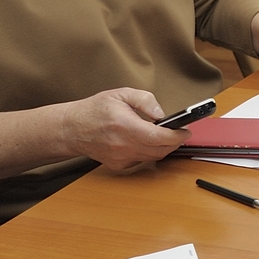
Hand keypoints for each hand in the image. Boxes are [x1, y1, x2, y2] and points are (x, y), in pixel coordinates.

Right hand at [62, 88, 188, 171]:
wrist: (73, 129)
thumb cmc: (95, 110)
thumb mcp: (121, 94)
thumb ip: (145, 100)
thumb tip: (161, 113)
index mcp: (124, 125)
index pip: (158, 137)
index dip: (176, 136)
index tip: (185, 130)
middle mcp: (122, 145)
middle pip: (159, 150)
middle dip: (175, 142)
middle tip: (181, 133)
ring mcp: (120, 157)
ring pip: (153, 158)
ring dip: (164, 148)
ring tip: (168, 136)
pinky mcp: (118, 165)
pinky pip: (142, 161)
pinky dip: (150, 153)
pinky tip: (149, 142)